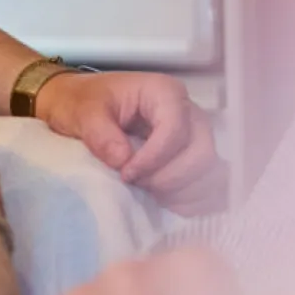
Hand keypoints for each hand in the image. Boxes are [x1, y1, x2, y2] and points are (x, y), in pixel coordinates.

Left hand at [34, 70, 228, 213]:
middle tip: (138, 184)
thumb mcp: (83, 112)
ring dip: (183, 190)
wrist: (83, 106)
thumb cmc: (84, 102)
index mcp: (164, 92)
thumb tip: (123, 160)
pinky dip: (193, 198)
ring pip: (211, 170)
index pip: (176, 129)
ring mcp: (195, 135)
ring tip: (150, 193)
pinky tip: (166, 202)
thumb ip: (100, 133)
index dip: (154, 158)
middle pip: (202, 152)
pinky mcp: (193, 155)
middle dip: (170, 177)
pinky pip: (210, 182)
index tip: (126, 174)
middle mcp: (188, 112)